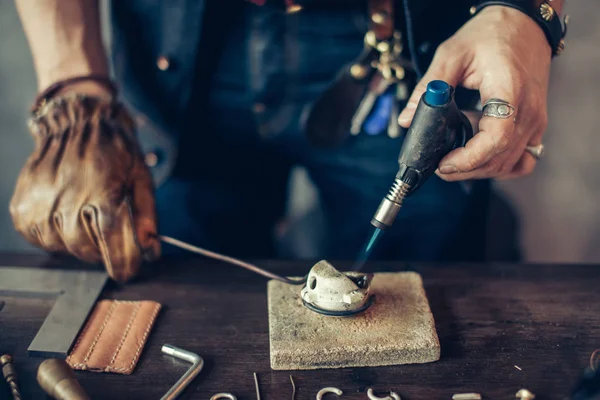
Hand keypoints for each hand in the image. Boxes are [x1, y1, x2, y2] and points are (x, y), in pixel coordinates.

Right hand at [10, 87, 159, 281]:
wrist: (75, 121)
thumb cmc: (114, 149)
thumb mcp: (141, 178)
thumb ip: (147, 217)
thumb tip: (151, 251)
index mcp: (102, 197)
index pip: (115, 249)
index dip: (125, 266)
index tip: (130, 270)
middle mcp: (68, 204)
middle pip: (89, 253)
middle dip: (104, 251)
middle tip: (110, 232)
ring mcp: (41, 207)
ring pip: (65, 249)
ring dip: (80, 242)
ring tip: (86, 215)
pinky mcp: (22, 209)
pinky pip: (42, 240)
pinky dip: (56, 235)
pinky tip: (66, 214)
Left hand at [398, 6, 550, 180]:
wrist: (523, 24)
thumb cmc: (490, 34)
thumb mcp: (452, 53)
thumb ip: (428, 87)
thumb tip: (408, 119)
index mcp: (509, 91)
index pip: (495, 139)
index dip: (468, 159)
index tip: (443, 163)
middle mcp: (528, 110)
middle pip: (499, 159)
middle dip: (465, 169)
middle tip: (439, 164)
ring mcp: (535, 120)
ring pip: (509, 164)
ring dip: (478, 168)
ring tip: (455, 152)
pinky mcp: (536, 124)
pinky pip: (522, 159)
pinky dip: (500, 165)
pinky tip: (480, 154)